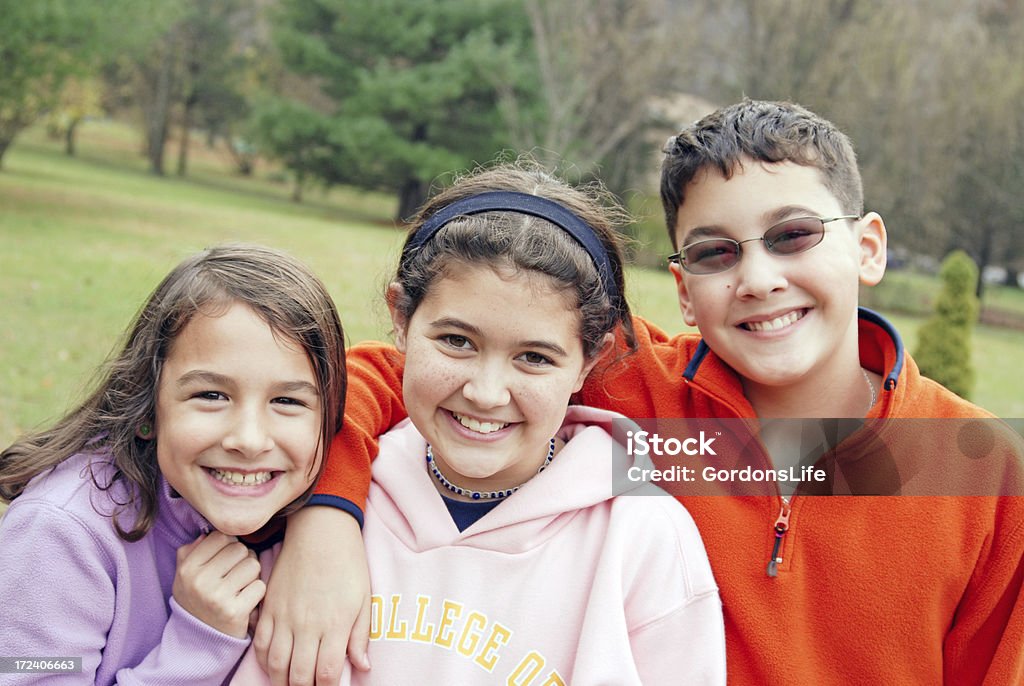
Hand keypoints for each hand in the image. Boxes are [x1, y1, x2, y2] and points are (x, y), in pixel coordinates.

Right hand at [173, 531, 265, 638]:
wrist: (199, 641)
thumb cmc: (198, 600)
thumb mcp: (185, 575)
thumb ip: (193, 550)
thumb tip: (208, 531)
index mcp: (187, 568)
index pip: (221, 537)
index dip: (229, 545)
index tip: (225, 559)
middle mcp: (200, 581)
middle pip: (240, 549)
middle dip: (243, 559)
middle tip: (235, 574)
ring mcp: (217, 597)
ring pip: (253, 565)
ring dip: (252, 575)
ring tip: (240, 587)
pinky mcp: (235, 612)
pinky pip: (260, 586)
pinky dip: (257, 592)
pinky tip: (245, 600)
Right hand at [254, 507, 370, 685]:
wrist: (320, 530)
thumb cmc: (348, 563)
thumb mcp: (364, 598)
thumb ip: (361, 636)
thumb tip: (363, 667)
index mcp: (334, 623)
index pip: (326, 673)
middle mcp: (307, 624)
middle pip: (299, 675)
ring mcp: (284, 616)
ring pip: (275, 664)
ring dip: (281, 680)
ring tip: (289, 684)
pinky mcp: (269, 606)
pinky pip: (260, 642)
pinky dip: (264, 660)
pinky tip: (272, 664)